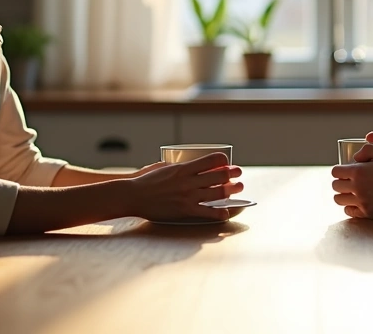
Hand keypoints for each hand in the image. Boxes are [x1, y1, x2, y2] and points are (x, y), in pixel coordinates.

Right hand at [127, 153, 243, 221]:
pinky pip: (208, 212)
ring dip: (231, 190)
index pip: (212, 160)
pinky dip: (220, 213)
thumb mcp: (163, 167)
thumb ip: (179, 166)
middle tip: (239, 174)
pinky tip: (226, 212)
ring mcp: (188, 196)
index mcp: (183, 168)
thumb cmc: (146, 181)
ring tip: (238, 188)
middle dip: (233, 174)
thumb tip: (190, 165)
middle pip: (219, 176)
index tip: (228, 163)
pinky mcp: (185, 211)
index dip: (224, 161)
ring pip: (217, 193)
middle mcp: (188, 181)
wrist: (133, 195)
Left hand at [330, 143, 372, 220]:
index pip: (336, 171)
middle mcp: (357, 188)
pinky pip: (349, 212)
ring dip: (343, 194)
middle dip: (340, 180)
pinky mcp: (368, 214)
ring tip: (352, 190)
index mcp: (360, 172)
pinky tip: (358, 201)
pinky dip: (350, 206)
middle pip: (336, 186)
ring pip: (340, 200)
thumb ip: (369, 150)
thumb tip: (355, 157)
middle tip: (350, 179)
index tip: (346, 169)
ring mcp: (362, 203)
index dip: (340, 169)